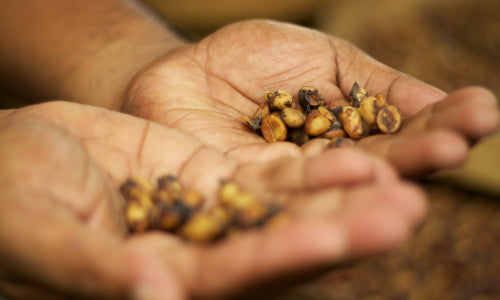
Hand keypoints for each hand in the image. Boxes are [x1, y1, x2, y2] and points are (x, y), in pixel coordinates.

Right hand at [0, 101, 424, 298]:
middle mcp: (196, 254)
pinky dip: (312, 165)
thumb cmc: (8, 197)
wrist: (13, 153)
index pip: (233, 278)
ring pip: (287, 208)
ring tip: (400, 181)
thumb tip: (153, 298)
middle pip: (279, 247)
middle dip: (341, 231)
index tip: (336, 239)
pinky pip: (271, 172)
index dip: (283, 257)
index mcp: (160, 283)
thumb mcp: (40, 234)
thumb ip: (95, 271)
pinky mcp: (212, 173)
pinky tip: (357, 153)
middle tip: (405, 213)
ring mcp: (209, 211)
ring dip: (342, 196)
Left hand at [122, 20, 498, 176]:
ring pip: (336, 192)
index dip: (438, 125)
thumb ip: (374, 86)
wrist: (180, 73)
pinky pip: (285, 195)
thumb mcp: (321, 60)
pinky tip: (360, 184)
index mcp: (345, 140)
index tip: (482, 112)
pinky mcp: (243, 199)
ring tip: (423, 178)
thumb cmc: (249, 64)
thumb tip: (443, 103)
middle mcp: (322, 174)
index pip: (399, 136)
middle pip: (375, 170)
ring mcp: (285, 190)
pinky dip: (321, 191)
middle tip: (459, 147)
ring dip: (378, 189)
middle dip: (417, 159)